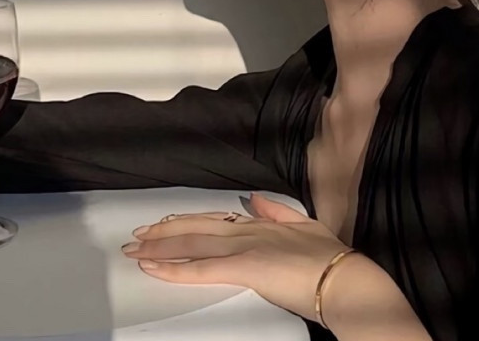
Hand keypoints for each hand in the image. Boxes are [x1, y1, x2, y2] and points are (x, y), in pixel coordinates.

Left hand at [121, 192, 355, 320]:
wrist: (344, 278)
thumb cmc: (328, 259)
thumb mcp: (303, 226)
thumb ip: (276, 212)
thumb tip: (254, 199)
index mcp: (258, 224)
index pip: (212, 219)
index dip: (185, 221)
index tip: (162, 224)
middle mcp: (246, 230)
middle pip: (195, 227)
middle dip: (163, 232)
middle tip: (136, 235)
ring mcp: (243, 246)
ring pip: (191, 243)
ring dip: (159, 247)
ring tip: (135, 248)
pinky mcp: (244, 267)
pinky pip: (201, 268)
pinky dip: (174, 268)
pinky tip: (153, 267)